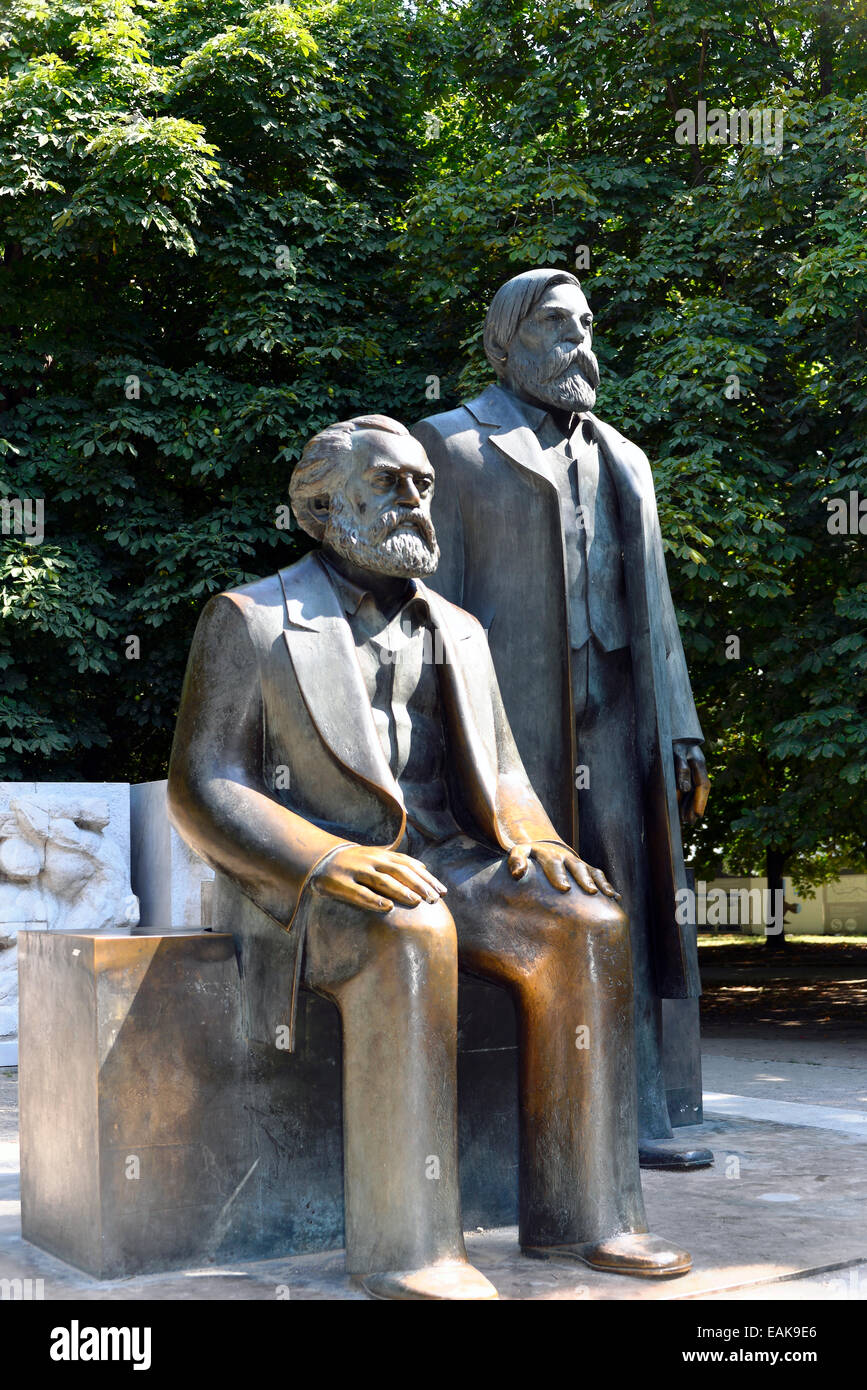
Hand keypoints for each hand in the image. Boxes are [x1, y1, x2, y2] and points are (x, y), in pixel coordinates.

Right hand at [310, 844, 447, 913]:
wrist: (319, 859)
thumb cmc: (354, 862)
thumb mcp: (375, 857)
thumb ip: (398, 862)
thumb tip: (424, 868)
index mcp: (381, 855)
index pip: (409, 865)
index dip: (427, 878)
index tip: (443, 892)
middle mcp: (370, 860)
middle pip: (399, 871)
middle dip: (418, 885)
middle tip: (434, 899)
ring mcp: (355, 870)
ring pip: (382, 880)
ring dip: (401, 890)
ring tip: (417, 901)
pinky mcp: (339, 882)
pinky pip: (358, 892)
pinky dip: (373, 899)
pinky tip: (387, 907)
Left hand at [507, 842, 619, 898]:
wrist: (545, 847)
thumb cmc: (529, 857)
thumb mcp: (519, 852)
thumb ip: (516, 860)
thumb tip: (517, 873)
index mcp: (549, 855)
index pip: (554, 864)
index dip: (559, 875)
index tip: (564, 888)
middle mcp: (566, 858)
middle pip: (577, 867)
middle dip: (584, 879)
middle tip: (591, 891)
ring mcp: (578, 863)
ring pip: (591, 871)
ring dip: (600, 882)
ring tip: (608, 895)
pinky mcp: (586, 869)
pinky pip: (599, 876)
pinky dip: (607, 886)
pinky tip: (615, 898)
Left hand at [673, 740, 708, 824]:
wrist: (672, 730)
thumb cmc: (673, 741)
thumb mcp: (676, 752)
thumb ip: (681, 769)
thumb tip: (685, 789)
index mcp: (698, 763)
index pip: (703, 785)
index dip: (701, 801)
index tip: (698, 815)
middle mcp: (698, 768)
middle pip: (699, 791)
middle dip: (695, 807)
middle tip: (690, 822)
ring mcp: (693, 770)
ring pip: (693, 791)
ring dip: (689, 805)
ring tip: (685, 820)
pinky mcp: (686, 771)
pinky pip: (687, 788)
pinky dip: (684, 798)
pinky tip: (680, 808)